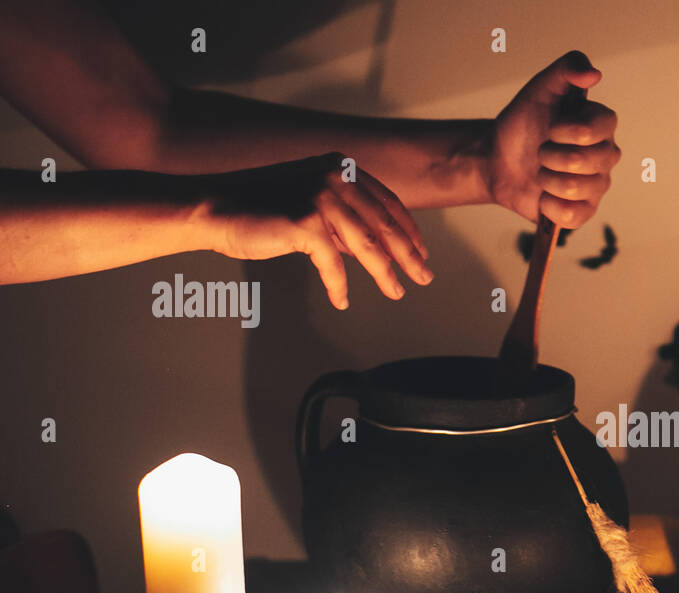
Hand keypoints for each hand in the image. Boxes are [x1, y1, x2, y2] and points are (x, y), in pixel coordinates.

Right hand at [197, 153, 431, 309]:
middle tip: (424, 278)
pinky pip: (333, 263)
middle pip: (385, 225)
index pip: (388, 204)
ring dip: (385, 274)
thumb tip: (379, 247)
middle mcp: (336, 176)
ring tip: (396, 292)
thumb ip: (347, 220)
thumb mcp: (316, 208)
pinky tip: (341, 300)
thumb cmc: (265, 210)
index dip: (408, 232)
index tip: (421, 254)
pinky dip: (338, 285)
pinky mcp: (306, 221)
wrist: (217, 209)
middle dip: (408, 256)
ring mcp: (322, 196)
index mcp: (342, 168)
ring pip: (368, 246)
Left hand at [487, 50, 619, 227]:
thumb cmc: (522, 124)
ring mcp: (597, 186)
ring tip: (540, 172)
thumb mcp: (539, 88)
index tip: (550, 129)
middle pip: (587, 160)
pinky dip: (549, 206)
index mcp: (601, 125)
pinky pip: (573, 215)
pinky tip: (543, 196)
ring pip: (576, 188)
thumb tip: (595, 74)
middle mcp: (606, 156)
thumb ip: (567, 70)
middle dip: (551, 155)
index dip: (571, 130)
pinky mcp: (583, 212)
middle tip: (541, 151)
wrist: (498, 160)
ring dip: (546, 179)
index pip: (602, 127)